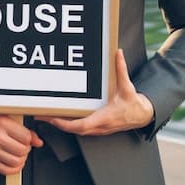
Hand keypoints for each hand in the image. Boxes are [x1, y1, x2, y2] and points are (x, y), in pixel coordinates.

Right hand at [0, 113, 43, 174]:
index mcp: (1, 122)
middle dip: (26, 150)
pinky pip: (6, 170)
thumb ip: (23, 130)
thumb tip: (37, 141)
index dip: (29, 139)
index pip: (26, 137)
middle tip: (22, 147)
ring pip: (16, 162)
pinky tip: (13, 163)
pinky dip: (14, 169)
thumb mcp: (6, 118)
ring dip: (21, 160)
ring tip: (17, 154)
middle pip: (22, 150)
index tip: (25, 139)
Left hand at [36, 49, 154, 135]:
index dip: (67, 124)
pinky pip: (79, 129)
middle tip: (43, 116)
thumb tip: (118, 53)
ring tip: (47, 116)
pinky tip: (60, 117)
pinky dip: (68, 124)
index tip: (55, 118)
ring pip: (75, 130)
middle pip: (73, 130)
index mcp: (105, 117)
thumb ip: (121, 69)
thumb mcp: (127, 86)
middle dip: (57, 123)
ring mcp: (98, 129)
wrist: (141, 116)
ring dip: (61, 125)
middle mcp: (99, 126)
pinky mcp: (96, 128)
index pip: (82, 125)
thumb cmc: (133, 104)